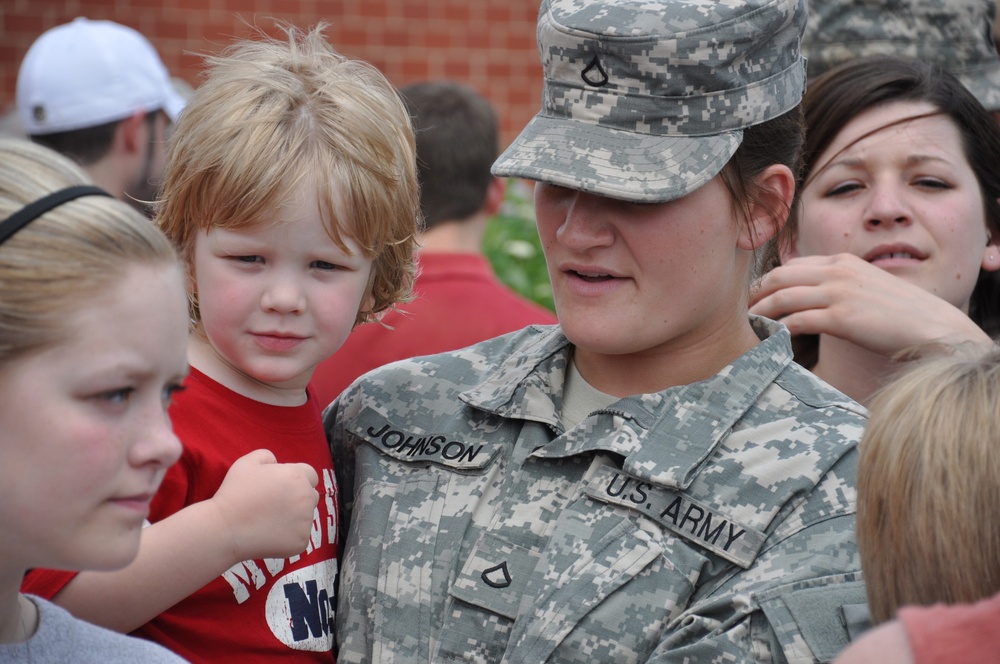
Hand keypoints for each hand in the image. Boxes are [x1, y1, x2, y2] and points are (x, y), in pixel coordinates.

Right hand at [208, 449, 319, 561]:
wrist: (225, 529)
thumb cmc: (234, 493)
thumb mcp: (246, 463)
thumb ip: (267, 456)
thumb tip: (277, 463)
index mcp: (297, 476)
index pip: (311, 475)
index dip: (297, 479)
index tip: (282, 487)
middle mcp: (306, 497)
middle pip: (311, 496)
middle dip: (298, 498)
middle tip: (274, 505)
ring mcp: (306, 521)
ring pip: (306, 517)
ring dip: (294, 517)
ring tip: (268, 520)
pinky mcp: (301, 541)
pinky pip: (300, 537)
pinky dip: (288, 537)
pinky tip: (268, 534)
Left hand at [750, 253, 992, 357]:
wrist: (933, 327)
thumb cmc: (901, 314)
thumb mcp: (868, 287)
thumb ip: (841, 287)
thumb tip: (816, 300)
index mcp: (843, 262)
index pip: (793, 265)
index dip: (769, 280)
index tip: (756, 295)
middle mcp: (838, 272)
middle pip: (780, 277)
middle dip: (756, 293)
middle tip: (742, 310)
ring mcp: (839, 293)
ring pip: (783, 298)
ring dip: (761, 313)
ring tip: (748, 327)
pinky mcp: (841, 317)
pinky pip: (797, 321)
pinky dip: (779, 330)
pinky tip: (772, 341)